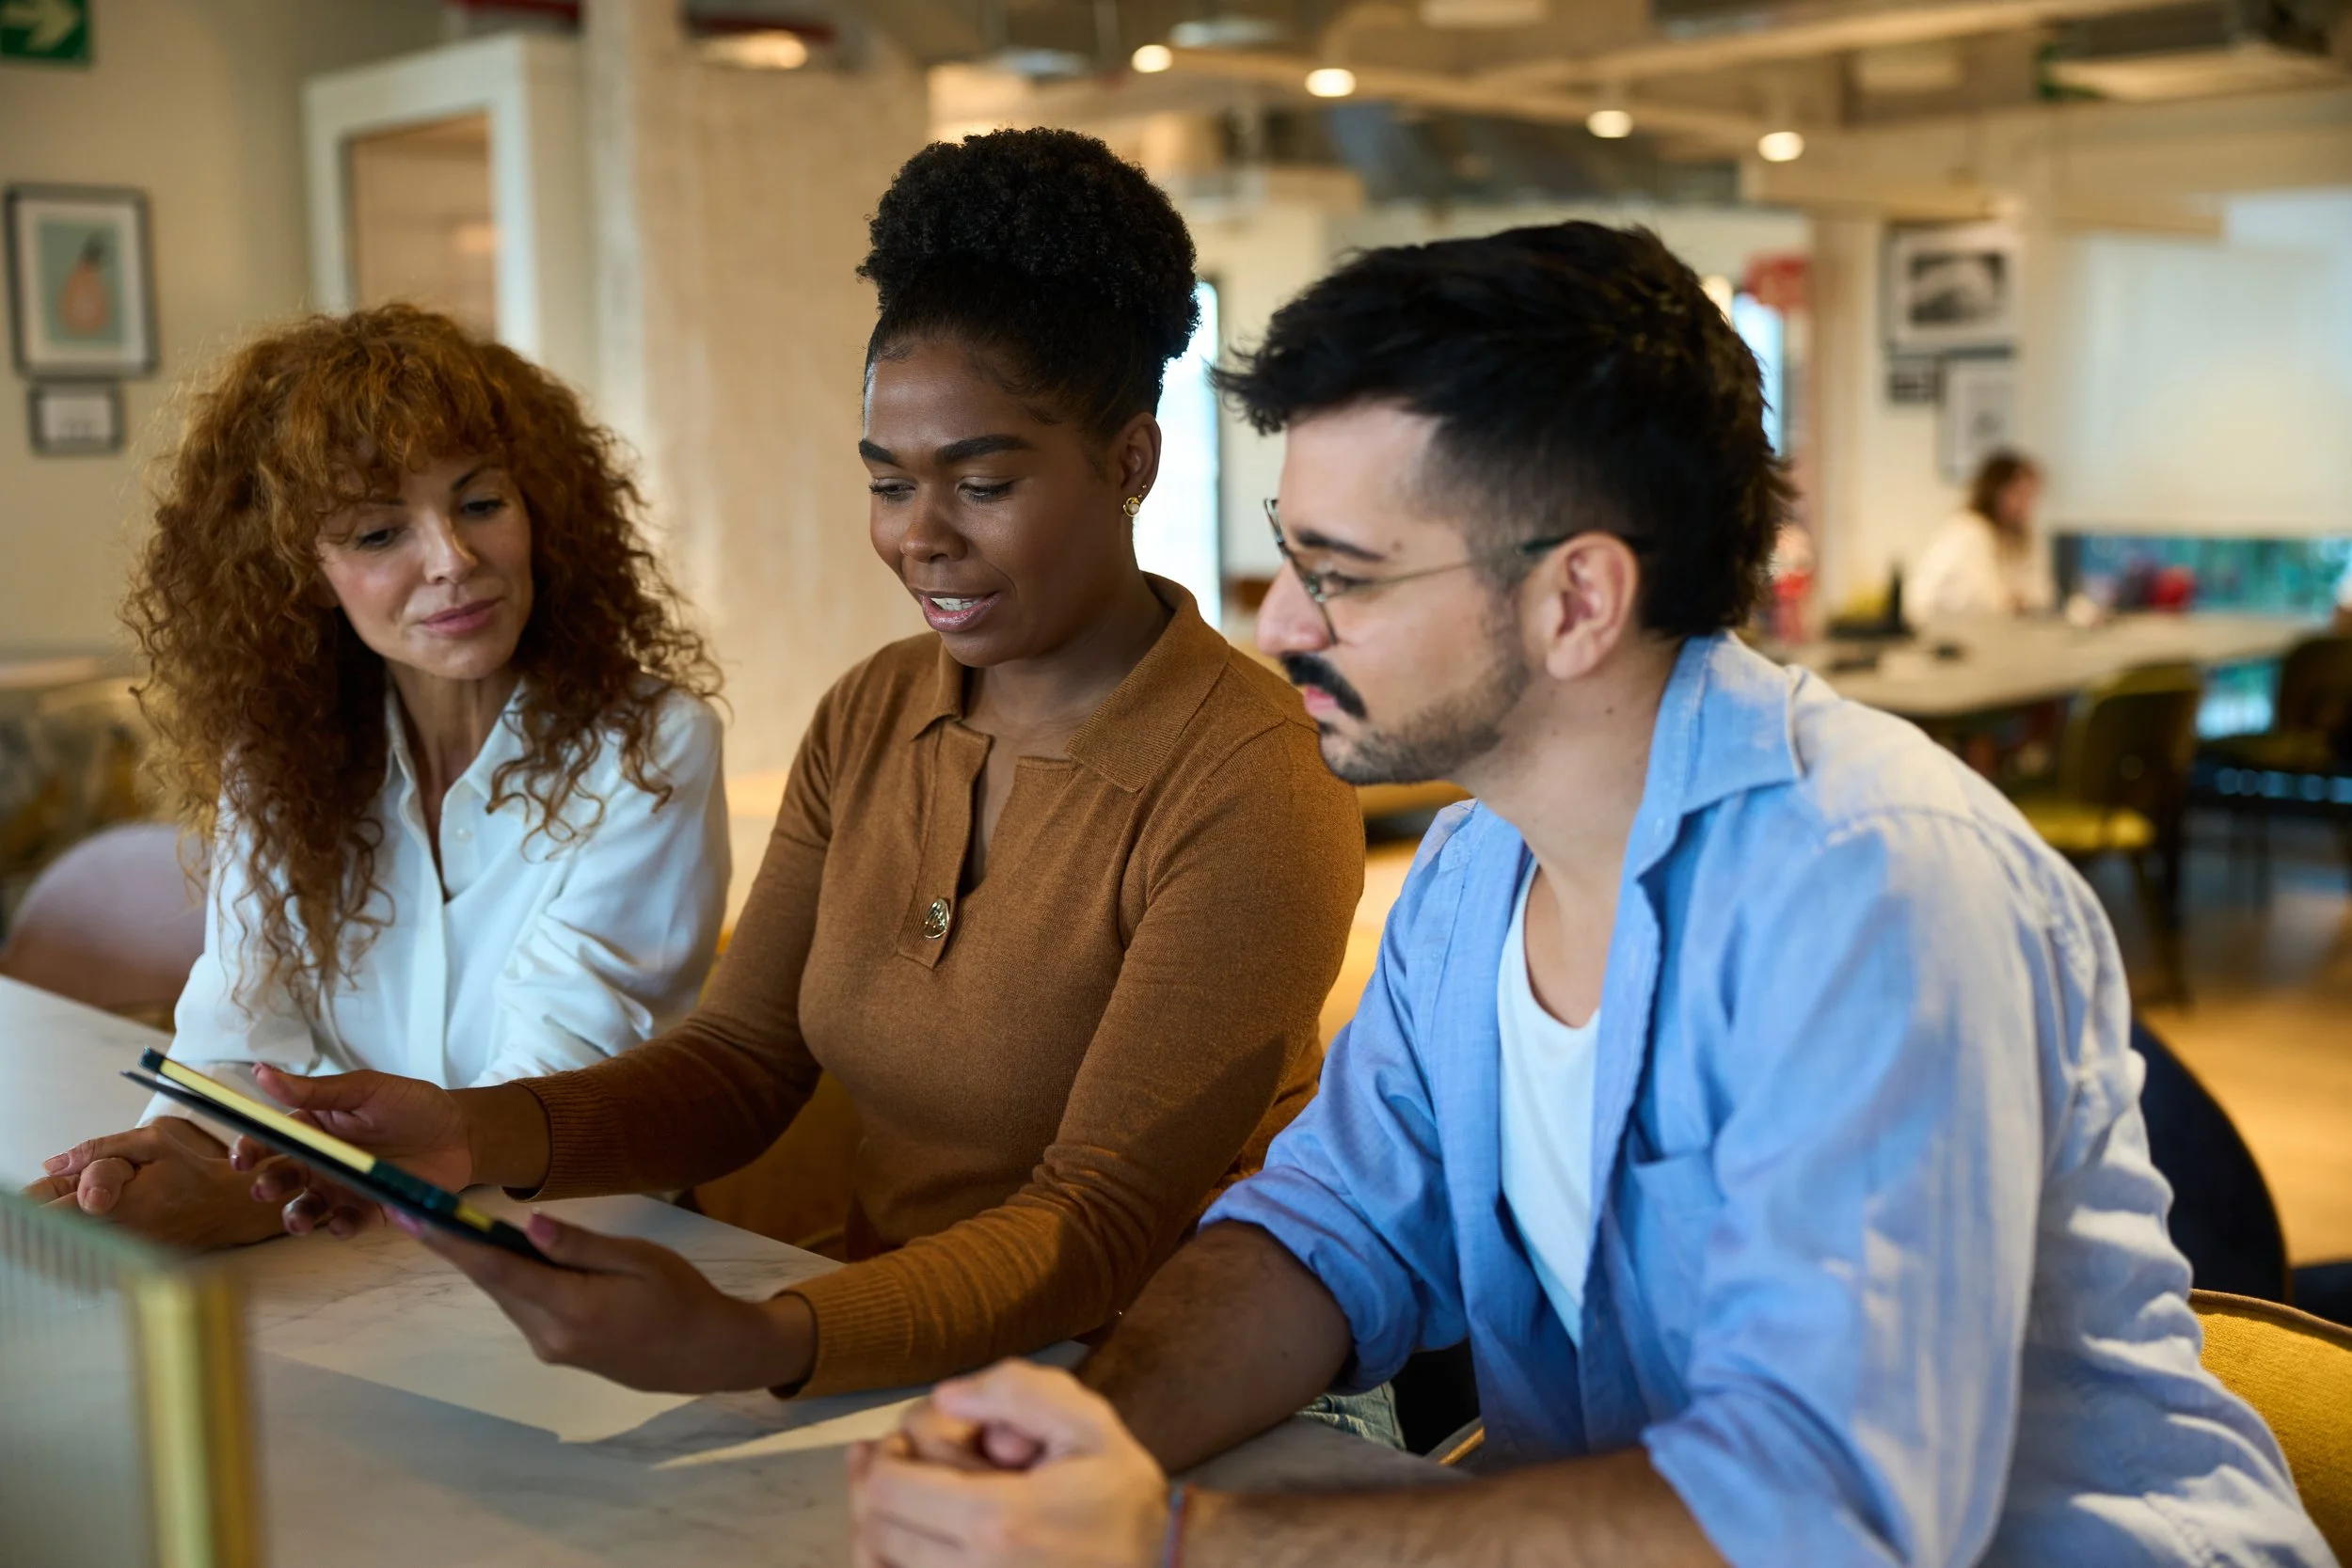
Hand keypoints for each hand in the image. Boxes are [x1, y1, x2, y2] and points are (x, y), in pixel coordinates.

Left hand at [27, 1117, 285, 1248]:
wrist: (230, 1207)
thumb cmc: (194, 1170)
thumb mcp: (153, 1141)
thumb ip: (100, 1149)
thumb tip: (53, 1163)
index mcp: (118, 1204)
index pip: (53, 1212)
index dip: (33, 1203)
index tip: (25, 1198)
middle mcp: (117, 1234)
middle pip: (54, 1231)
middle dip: (43, 1210)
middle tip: (42, 1197)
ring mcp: (123, 1252)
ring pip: (70, 1243)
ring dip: (61, 1224)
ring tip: (65, 1204)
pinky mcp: (130, 1259)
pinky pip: (90, 1250)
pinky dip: (82, 1235)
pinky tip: (94, 1218)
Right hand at [239, 1065, 472, 1236]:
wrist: (461, 1133)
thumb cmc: (412, 1104)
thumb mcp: (365, 1089)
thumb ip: (316, 1090)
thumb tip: (262, 1072)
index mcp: (315, 1127)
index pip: (272, 1139)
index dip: (251, 1148)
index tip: (243, 1158)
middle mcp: (322, 1162)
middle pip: (282, 1178)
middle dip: (269, 1186)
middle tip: (265, 1189)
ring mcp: (343, 1189)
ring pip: (306, 1208)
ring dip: (295, 1216)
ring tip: (298, 1218)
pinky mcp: (369, 1210)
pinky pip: (345, 1224)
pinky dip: (338, 1227)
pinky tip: (338, 1223)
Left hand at [390, 1207, 813, 1393]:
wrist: (705, 1354)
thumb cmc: (682, 1297)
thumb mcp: (641, 1259)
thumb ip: (581, 1246)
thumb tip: (527, 1224)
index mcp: (573, 1308)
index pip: (497, 1269)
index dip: (449, 1241)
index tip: (409, 1216)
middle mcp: (550, 1335)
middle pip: (492, 1282)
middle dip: (453, 1245)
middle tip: (414, 1206)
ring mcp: (550, 1348)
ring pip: (505, 1294)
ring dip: (482, 1260)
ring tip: (451, 1222)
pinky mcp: (556, 1351)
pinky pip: (523, 1305)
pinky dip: (511, 1278)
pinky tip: (508, 1254)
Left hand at [850, 1361, 1169, 1567]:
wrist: (1160, 1561)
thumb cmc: (1119, 1493)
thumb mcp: (1086, 1422)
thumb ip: (1017, 1391)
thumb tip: (946, 1395)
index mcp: (997, 1518)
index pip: (891, 1489)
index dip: (886, 1457)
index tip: (909, 1444)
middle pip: (876, 1533)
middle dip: (877, 1491)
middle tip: (905, 1467)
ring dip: (877, 1533)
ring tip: (899, 1501)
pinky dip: (894, 1563)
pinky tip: (911, 1537)